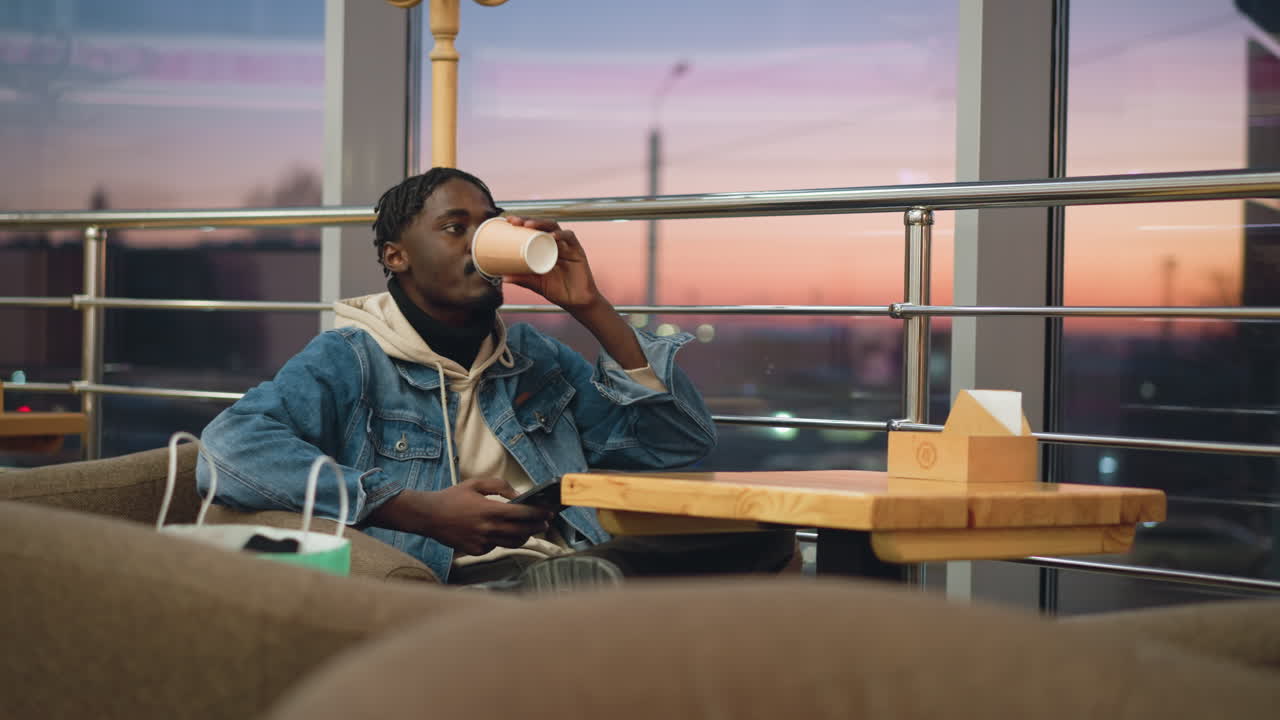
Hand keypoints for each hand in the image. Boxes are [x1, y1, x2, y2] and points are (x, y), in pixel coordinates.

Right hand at [368, 477, 552, 555]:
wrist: (428, 516)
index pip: (522, 513)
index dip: (538, 514)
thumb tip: (517, 494)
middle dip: (537, 527)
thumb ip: (499, 486)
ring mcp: (482, 541)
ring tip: (530, 530)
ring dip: (524, 536)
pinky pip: (496, 547)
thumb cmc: (452, 498)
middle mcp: (488, 528)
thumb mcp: (475, 484)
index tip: (549, 512)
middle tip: (545, 523)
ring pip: (512, 543)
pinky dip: (502, 540)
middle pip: (522, 531)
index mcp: (489, 510)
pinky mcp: (476, 550)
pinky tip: (503, 533)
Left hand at [503, 216, 602, 311]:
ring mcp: (565, 246)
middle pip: (541, 226)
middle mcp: (554, 244)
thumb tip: (503, 278)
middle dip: (528, 220)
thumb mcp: (536, 284)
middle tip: (515, 221)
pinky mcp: (577, 250)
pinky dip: (561, 235)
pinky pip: (569, 238)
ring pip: (554, 227)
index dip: (521, 223)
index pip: (532, 231)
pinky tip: (552, 236)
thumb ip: (522, 279)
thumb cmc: (557, 290)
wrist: (576, 301)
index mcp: (543, 249)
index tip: (508, 220)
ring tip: (529, 225)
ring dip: (541, 223)